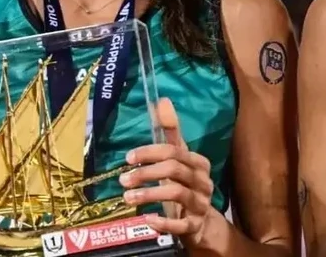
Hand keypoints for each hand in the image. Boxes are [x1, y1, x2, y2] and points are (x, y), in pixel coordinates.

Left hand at [121, 98, 218, 248]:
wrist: (202, 223)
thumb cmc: (184, 185)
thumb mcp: (177, 159)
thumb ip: (170, 133)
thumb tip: (161, 100)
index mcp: (198, 162)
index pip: (174, 151)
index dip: (150, 152)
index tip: (128, 158)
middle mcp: (203, 181)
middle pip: (174, 169)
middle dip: (146, 172)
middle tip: (123, 180)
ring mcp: (201, 204)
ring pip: (177, 194)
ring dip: (149, 194)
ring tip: (127, 197)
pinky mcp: (195, 225)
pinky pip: (182, 224)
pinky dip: (164, 221)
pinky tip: (148, 219)